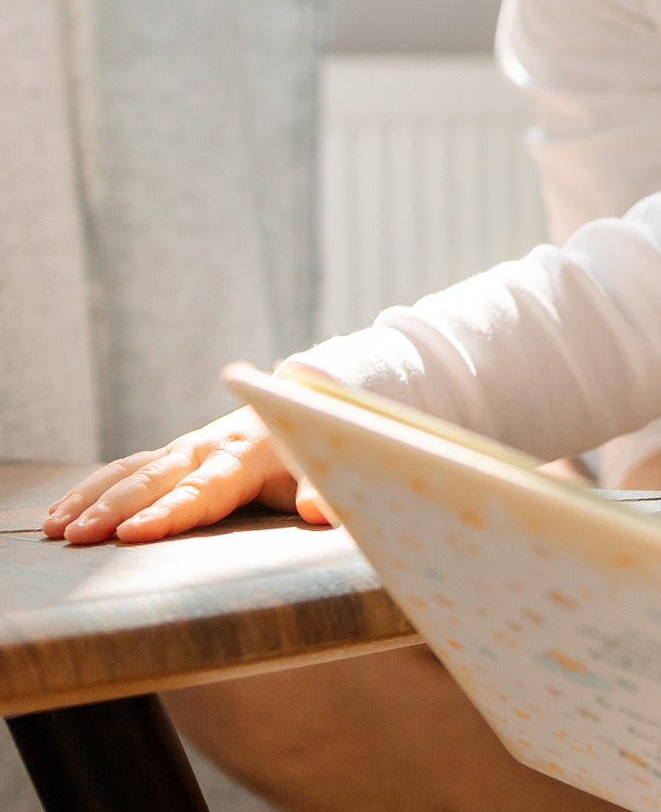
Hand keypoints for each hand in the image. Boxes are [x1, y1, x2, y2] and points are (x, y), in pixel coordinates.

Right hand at [43, 405, 328, 544]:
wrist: (299, 407)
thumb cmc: (310, 450)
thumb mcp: (322, 470)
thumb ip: (321, 492)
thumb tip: (321, 513)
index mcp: (243, 457)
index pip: (201, 491)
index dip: (167, 513)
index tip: (132, 533)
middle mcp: (205, 449)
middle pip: (153, 481)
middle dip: (113, 508)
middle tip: (77, 536)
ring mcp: (183, 449)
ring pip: (129, 471)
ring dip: (91, 498)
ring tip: (56, 528)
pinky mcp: (171, 454)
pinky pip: (125, 468)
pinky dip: (90, 488)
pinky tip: (59, 512)